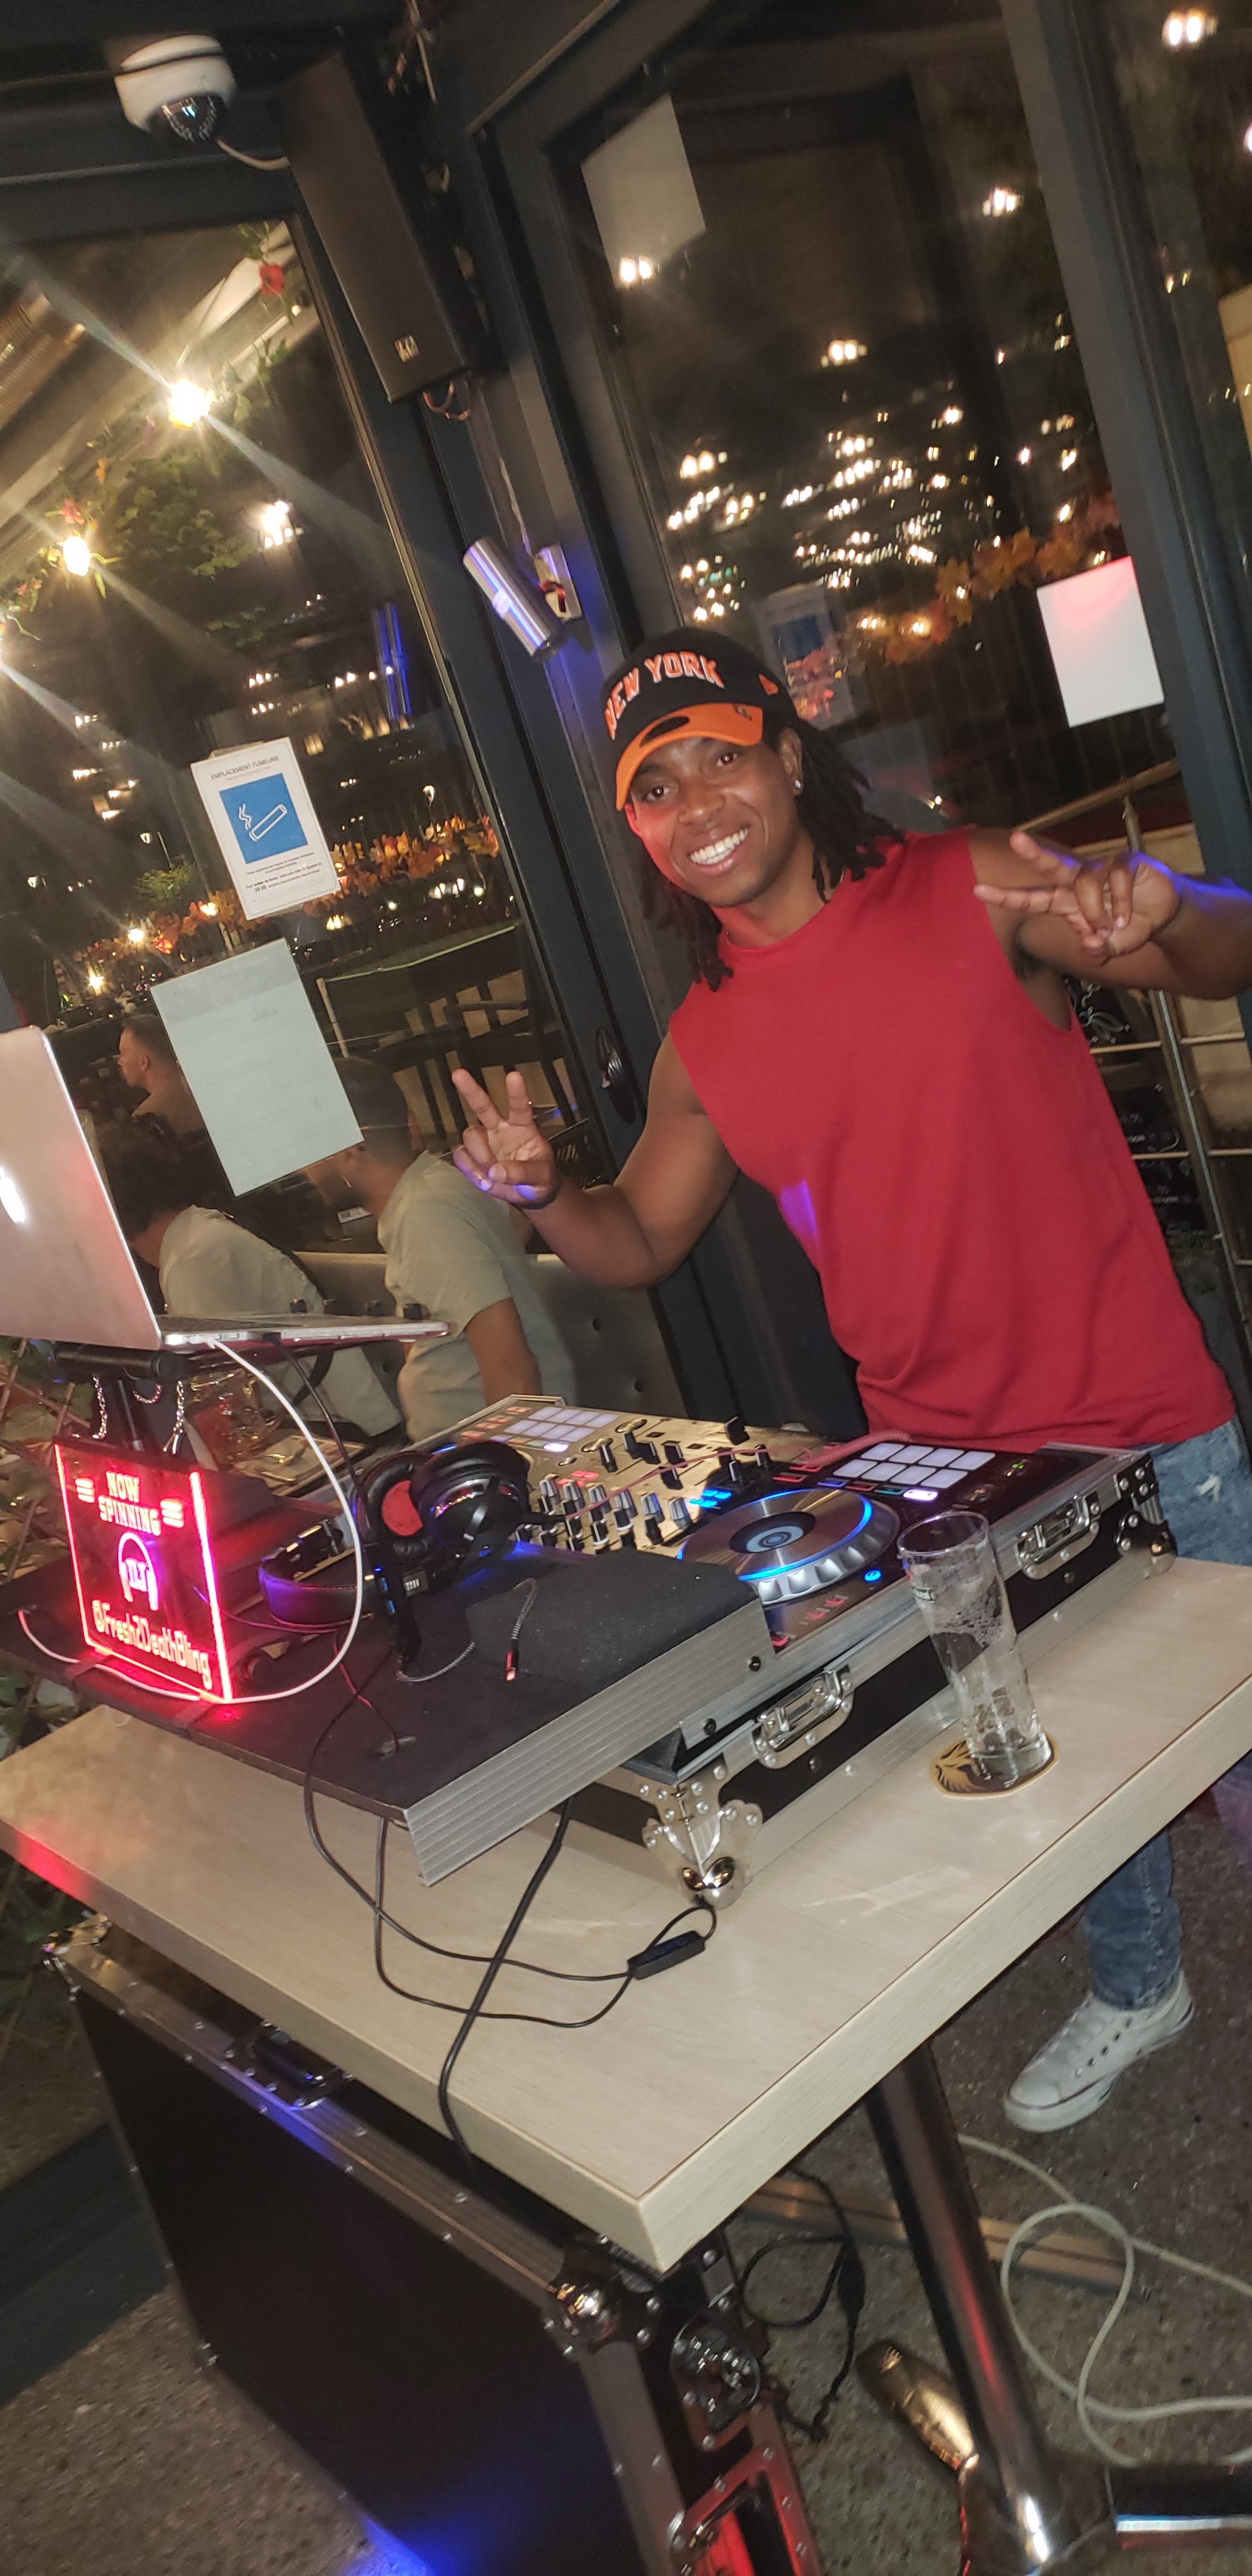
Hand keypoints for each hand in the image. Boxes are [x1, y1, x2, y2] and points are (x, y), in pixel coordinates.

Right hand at [451, 1068, 559, 1206]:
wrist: (528, 1195)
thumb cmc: (539, 1178)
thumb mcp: (541, 1176)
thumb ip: (522, 1172)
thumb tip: (497, 1172)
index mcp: (523, 1126)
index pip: (520, 1106)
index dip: (517, 1092)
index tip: (514, 1076)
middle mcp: (500, 1128)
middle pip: (482, 1105)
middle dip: (470, 1089)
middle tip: (458, 1074)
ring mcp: (485, 1141)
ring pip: (470, 1136)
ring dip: (481, 1156)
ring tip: (493, 1176)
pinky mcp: (472, 1157)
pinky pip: (462, 1156)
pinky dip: (471, 1170)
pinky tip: (485, 1180)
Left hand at [974, 831, 1181, 961]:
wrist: (1164, 915)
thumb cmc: (1129, 928)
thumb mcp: (1112, 948)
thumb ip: (1099, 951)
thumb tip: (1092, 945)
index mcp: (1066, 902)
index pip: (1033, 899)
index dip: (1007, 896)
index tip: (977, 891)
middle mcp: (1079, 881)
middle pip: (1052, 865)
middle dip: (1034, 853)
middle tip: (1015, 839)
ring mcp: (1103, 868)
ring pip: (1087, 882)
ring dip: (1097, 910)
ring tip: (1113, 926)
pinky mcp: (1126, 861)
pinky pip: (1117, 878)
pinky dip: (1121, 902)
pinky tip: (1128, 916)